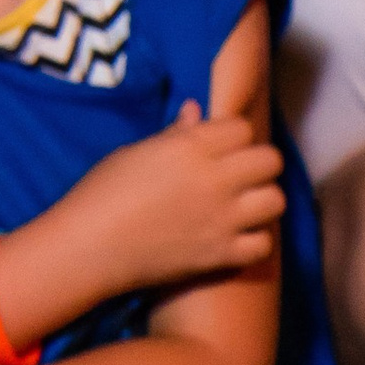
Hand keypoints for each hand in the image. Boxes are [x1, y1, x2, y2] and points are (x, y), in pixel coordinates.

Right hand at [11, 99, 283, 317]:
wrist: (88, 248)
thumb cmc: (102, 193)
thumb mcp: (136, 152)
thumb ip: (176, 134)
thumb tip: (197, 110)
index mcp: (190, 147)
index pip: (242, 127)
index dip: (233, 136)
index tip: (221, 147)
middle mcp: (214, 180)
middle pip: (270, 160)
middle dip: (258, 164)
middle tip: (240, 175)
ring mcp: (222, 219)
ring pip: (276, 200)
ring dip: (263, 200)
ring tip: (243, 205)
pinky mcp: (222, 255)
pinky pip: (264, 243)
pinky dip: (254, 240)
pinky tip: (236, 237)